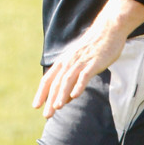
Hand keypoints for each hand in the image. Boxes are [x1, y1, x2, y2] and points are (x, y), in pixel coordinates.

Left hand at [33, 0, 143, 117]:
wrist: (108, 30)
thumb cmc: (93, 48)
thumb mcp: (79, 62)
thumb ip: (71, 80)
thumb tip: (66, 98)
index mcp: (64, 61)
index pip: (48, 79)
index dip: (41, 93)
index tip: (35, 106)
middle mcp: (69, 61)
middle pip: (56, 82)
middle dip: (50, 99)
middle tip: (46, 115)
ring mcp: (81, 62)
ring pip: (68, 79)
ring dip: (62, 94)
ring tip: (57, 107)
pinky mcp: (93, 63)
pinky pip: (84, 75)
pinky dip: (79, 85)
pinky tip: (75, 96)